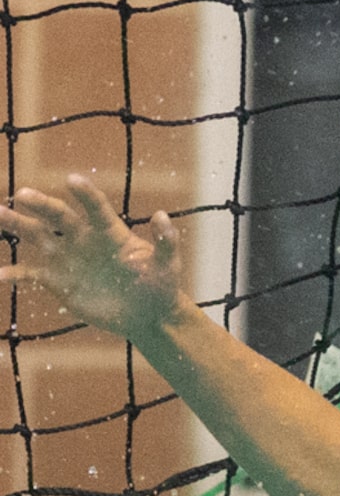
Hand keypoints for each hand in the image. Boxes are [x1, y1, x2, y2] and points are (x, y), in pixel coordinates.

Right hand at [0, 176, 186, 338]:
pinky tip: (0, 276)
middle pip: (58, 216)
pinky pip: (31, 274)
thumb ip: (166, 242)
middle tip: (24, 195)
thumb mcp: (167, 266)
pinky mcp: (57, 280)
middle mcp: (83, 238)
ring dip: (16, 224)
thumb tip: (162, 216)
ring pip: (36, 235)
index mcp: (109, 231)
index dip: (85, 194)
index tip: (72, 180)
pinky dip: (14, 275)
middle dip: (41, 205)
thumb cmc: (160, 286)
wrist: (148, 315)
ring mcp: (67, 257)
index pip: (95, 207)